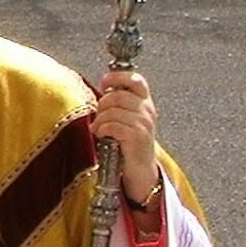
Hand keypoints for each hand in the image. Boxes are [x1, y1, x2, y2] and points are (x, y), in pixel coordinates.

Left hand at [91, 70, 158, 203]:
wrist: (141, 169)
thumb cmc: (129, 143)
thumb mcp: (128, 118)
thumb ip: (120, 103)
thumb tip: (103, 89)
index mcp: (146, 103)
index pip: (136, 80)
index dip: (118, 77)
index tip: (105, 81)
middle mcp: (148, 110)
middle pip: (118, 96)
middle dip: (102, 105)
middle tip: (98, 116)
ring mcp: (144, 123)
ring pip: (113, 111)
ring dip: (100, 120)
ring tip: (98, 128)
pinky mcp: (137, 137)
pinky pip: (113, 125)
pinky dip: (102, 129)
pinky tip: (101, 135)